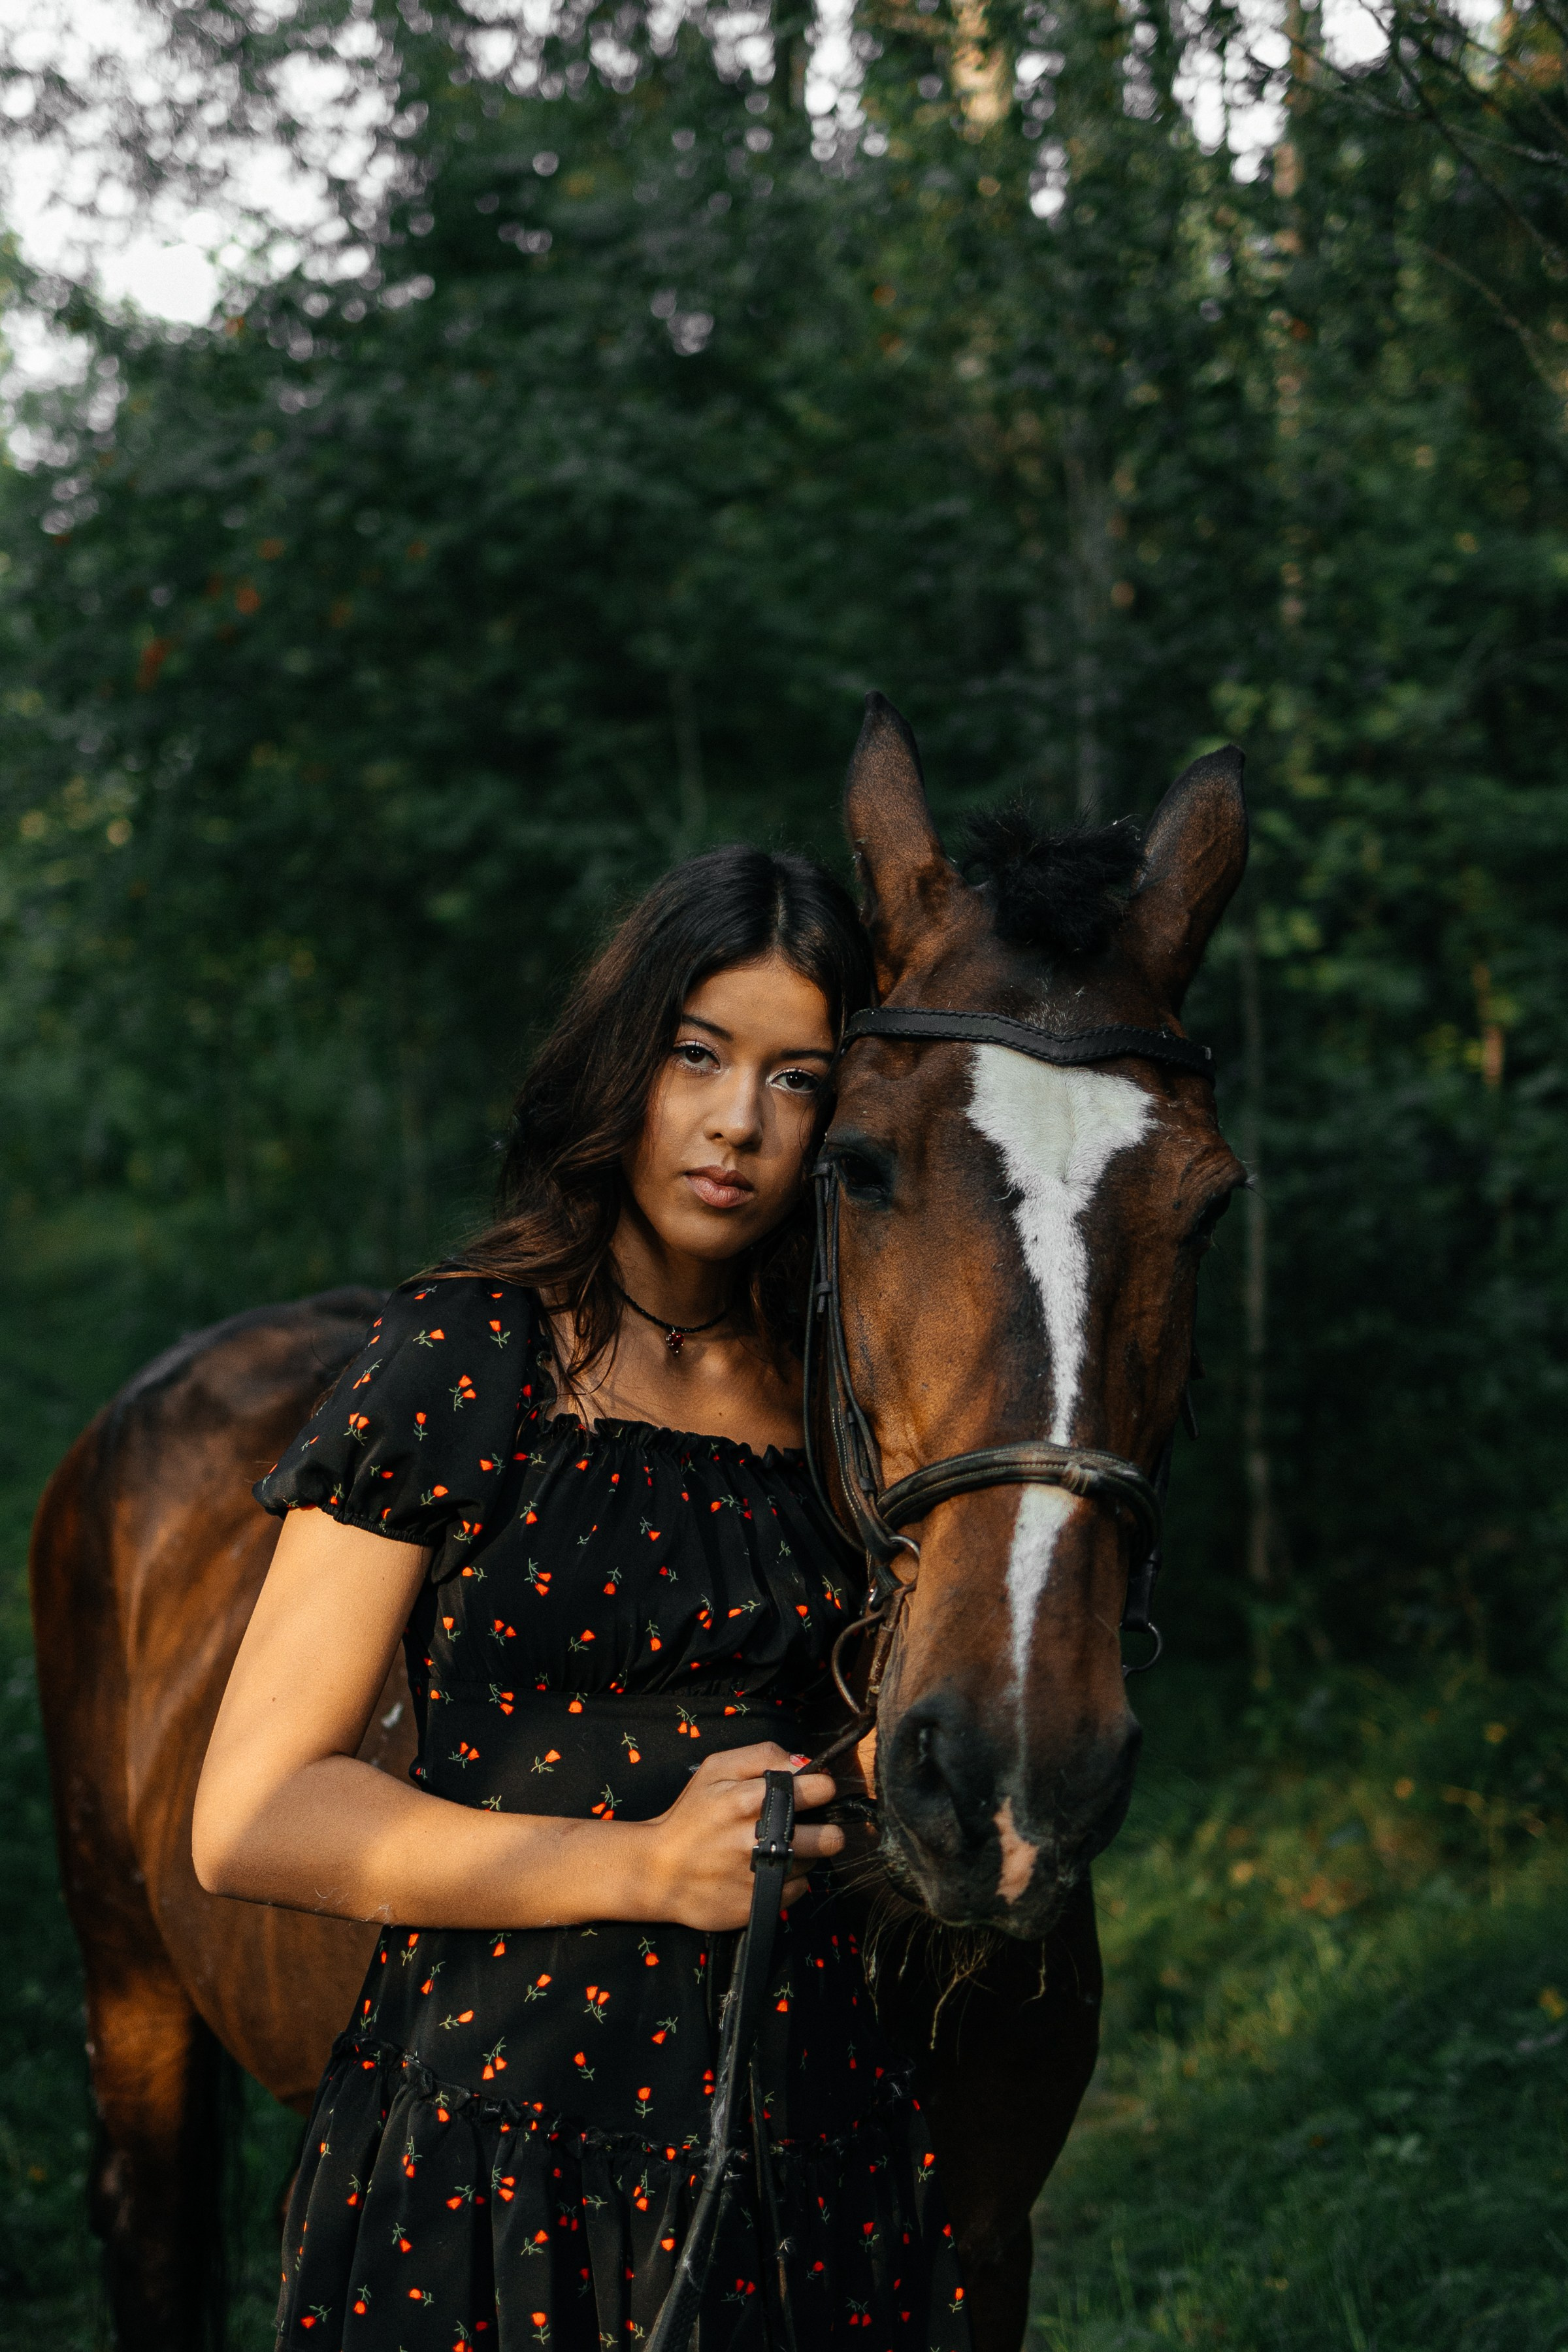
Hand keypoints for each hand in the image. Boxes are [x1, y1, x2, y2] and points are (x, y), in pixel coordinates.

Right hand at [636, 1742, 843, 1929]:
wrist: (658, 1872)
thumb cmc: (690, 1816)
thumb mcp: (715, 1770)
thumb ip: (762, 1755)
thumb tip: (804, 1763)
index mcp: (747, 1800)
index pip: (816, 1790)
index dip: (822, 1789)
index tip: (815, 1792)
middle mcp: (757, 1840)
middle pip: (829, 1837)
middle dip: (827, 1829)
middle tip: (808, 1826)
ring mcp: (759, 1877)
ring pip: (813, 1863)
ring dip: (804, 1854)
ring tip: (777, 1848)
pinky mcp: (759, 1905)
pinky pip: (798, 1889)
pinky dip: (788, 1880)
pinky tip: (766, 1871)